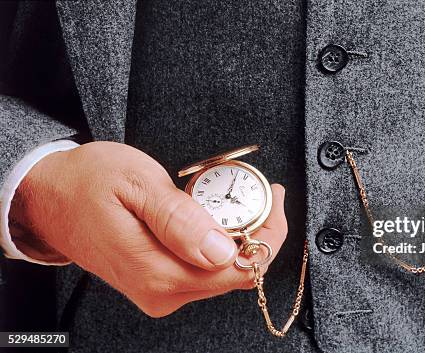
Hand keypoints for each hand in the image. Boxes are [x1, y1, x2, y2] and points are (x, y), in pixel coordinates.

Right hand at [9, 142, 287, 316]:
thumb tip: (222, 250)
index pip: (239, 269)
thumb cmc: (85, 183)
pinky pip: (205, 268)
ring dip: (238, 235)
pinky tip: (211, 216)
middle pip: (237, 272)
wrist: (48, 198)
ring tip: (232, 198)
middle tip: (259, 190)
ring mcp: (160, 291)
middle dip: (257, 231)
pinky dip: (218, 241)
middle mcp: (162, 292)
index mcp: (158, 272)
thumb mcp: (135, 185)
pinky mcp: (159, 283)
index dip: (268, 234)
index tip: (273, 197)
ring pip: (223, 270)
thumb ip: (179, 220)